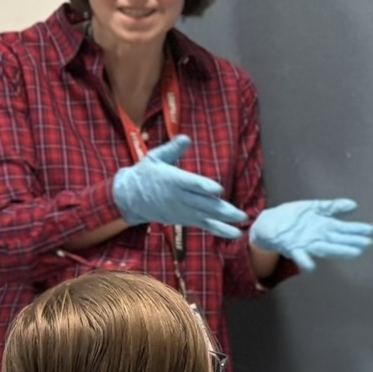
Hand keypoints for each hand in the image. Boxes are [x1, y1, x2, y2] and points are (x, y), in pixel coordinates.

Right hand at [110, 136, 248, 239]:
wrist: (130, 198)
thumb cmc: (145, 174)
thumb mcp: (155, 157)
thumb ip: (172, 149)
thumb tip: (185, 138)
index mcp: (173, 180)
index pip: (191, 183)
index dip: (204, 186)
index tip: (218, 188)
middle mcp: (180, 197)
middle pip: (204, 204)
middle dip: (223, 209)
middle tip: (241, 213)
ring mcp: (184, 210)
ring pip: (207, 216)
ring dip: (225, 221)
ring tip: (242, 223)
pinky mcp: (186, 219)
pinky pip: (205, 225)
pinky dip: (220, 230)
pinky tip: (235, 233)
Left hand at [250, 199, 372, 272]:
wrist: (269, 223)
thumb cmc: (293, 217)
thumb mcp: (314, 207)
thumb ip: (333, 207)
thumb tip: (355, 205)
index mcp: (324, 226)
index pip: (344, 228)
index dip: (357, 229)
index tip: (371, 230)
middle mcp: (318, 237)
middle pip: (338, 240)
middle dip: (353, 242)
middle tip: (368, 243)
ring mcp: (306, 243)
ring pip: (326, 249)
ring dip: (340, 251)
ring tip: (355, 252)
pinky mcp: (292, 248)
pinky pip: (300, 257)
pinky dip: (306, 263)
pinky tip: (312, 267)